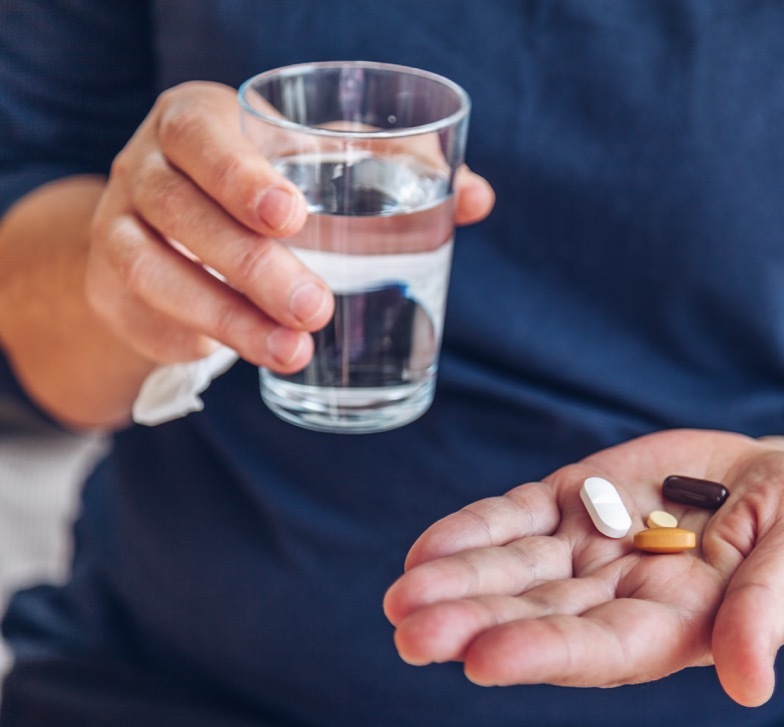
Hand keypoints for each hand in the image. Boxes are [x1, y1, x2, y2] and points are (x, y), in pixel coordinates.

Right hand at [84, 81, 493, 372]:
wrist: (173, 230)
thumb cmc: (268, 186)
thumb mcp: (317, 165)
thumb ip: (394, 172)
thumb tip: (478, 197)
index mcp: (194, 122)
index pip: (201, 136)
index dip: (240, 174)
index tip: (294, 215)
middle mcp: (144, 167)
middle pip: (181, 210)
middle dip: (251, 264)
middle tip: (316, 307)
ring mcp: (118, 227)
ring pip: (154, 270)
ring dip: (227, 317)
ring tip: (294, 351)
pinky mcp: (114, 287)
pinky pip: (148, 314)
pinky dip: (199, 336)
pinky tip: (249, 357)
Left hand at [383, 429, 783, 706]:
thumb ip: (773, 609)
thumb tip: (748, 684)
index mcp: (682, 625)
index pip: (605, 649)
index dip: (546, 652)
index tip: (481, 659)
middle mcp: (624, 598)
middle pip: (542, 617)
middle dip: (476, 624)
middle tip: (412, 631)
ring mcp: (594, 551)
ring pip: (517, 573)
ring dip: (459, 583)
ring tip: (403, 597)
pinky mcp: (579, 501)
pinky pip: (518, 519)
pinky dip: (475, 532)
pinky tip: (426, 551)